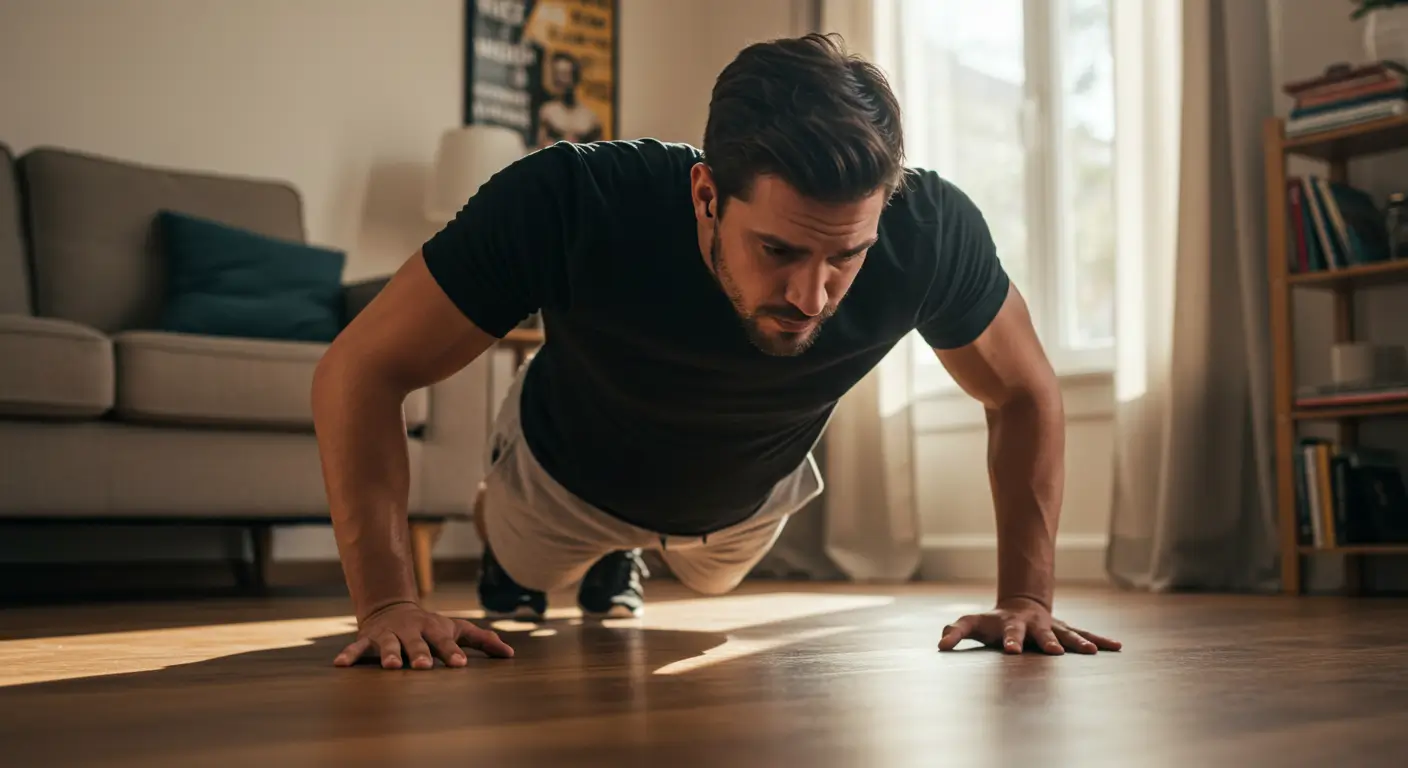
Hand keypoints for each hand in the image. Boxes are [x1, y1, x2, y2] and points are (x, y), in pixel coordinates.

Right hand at [334, 602, 514, 668]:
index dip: (452, 653)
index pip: (445, 642)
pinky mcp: (368, 638)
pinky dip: (349, 655)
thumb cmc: (431, 626)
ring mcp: (389, 634)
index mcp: (433, 629)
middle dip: (419, 654)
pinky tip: (340, 665)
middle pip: (416, 643)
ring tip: (389, 667)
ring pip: (388, 645)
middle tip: (423, 666)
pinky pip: (357, 647)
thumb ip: (482, 640)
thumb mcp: (456, 628)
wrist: (393, 607)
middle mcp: (411, 630)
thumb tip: (510, 653)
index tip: (459, 665)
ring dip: (388, 654)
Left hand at [937, 597, 1121, 654]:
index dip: (1009, 641)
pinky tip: (1117, 647)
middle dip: (1048, 643)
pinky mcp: (1067, 630)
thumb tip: (940, 644)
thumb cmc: (992, 621)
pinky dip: (1100, 640)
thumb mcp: (972, 624)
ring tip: (1091, 653)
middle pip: (1042, 634)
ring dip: (1079, 643)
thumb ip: (955, 631)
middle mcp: (1035, 625)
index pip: (1009, 634)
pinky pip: (1085, 635)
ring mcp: (1052, 627)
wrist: (1020, 604)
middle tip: (1054, 653)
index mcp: (1011, 625)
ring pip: (1067, 634)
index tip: (1011, 651)